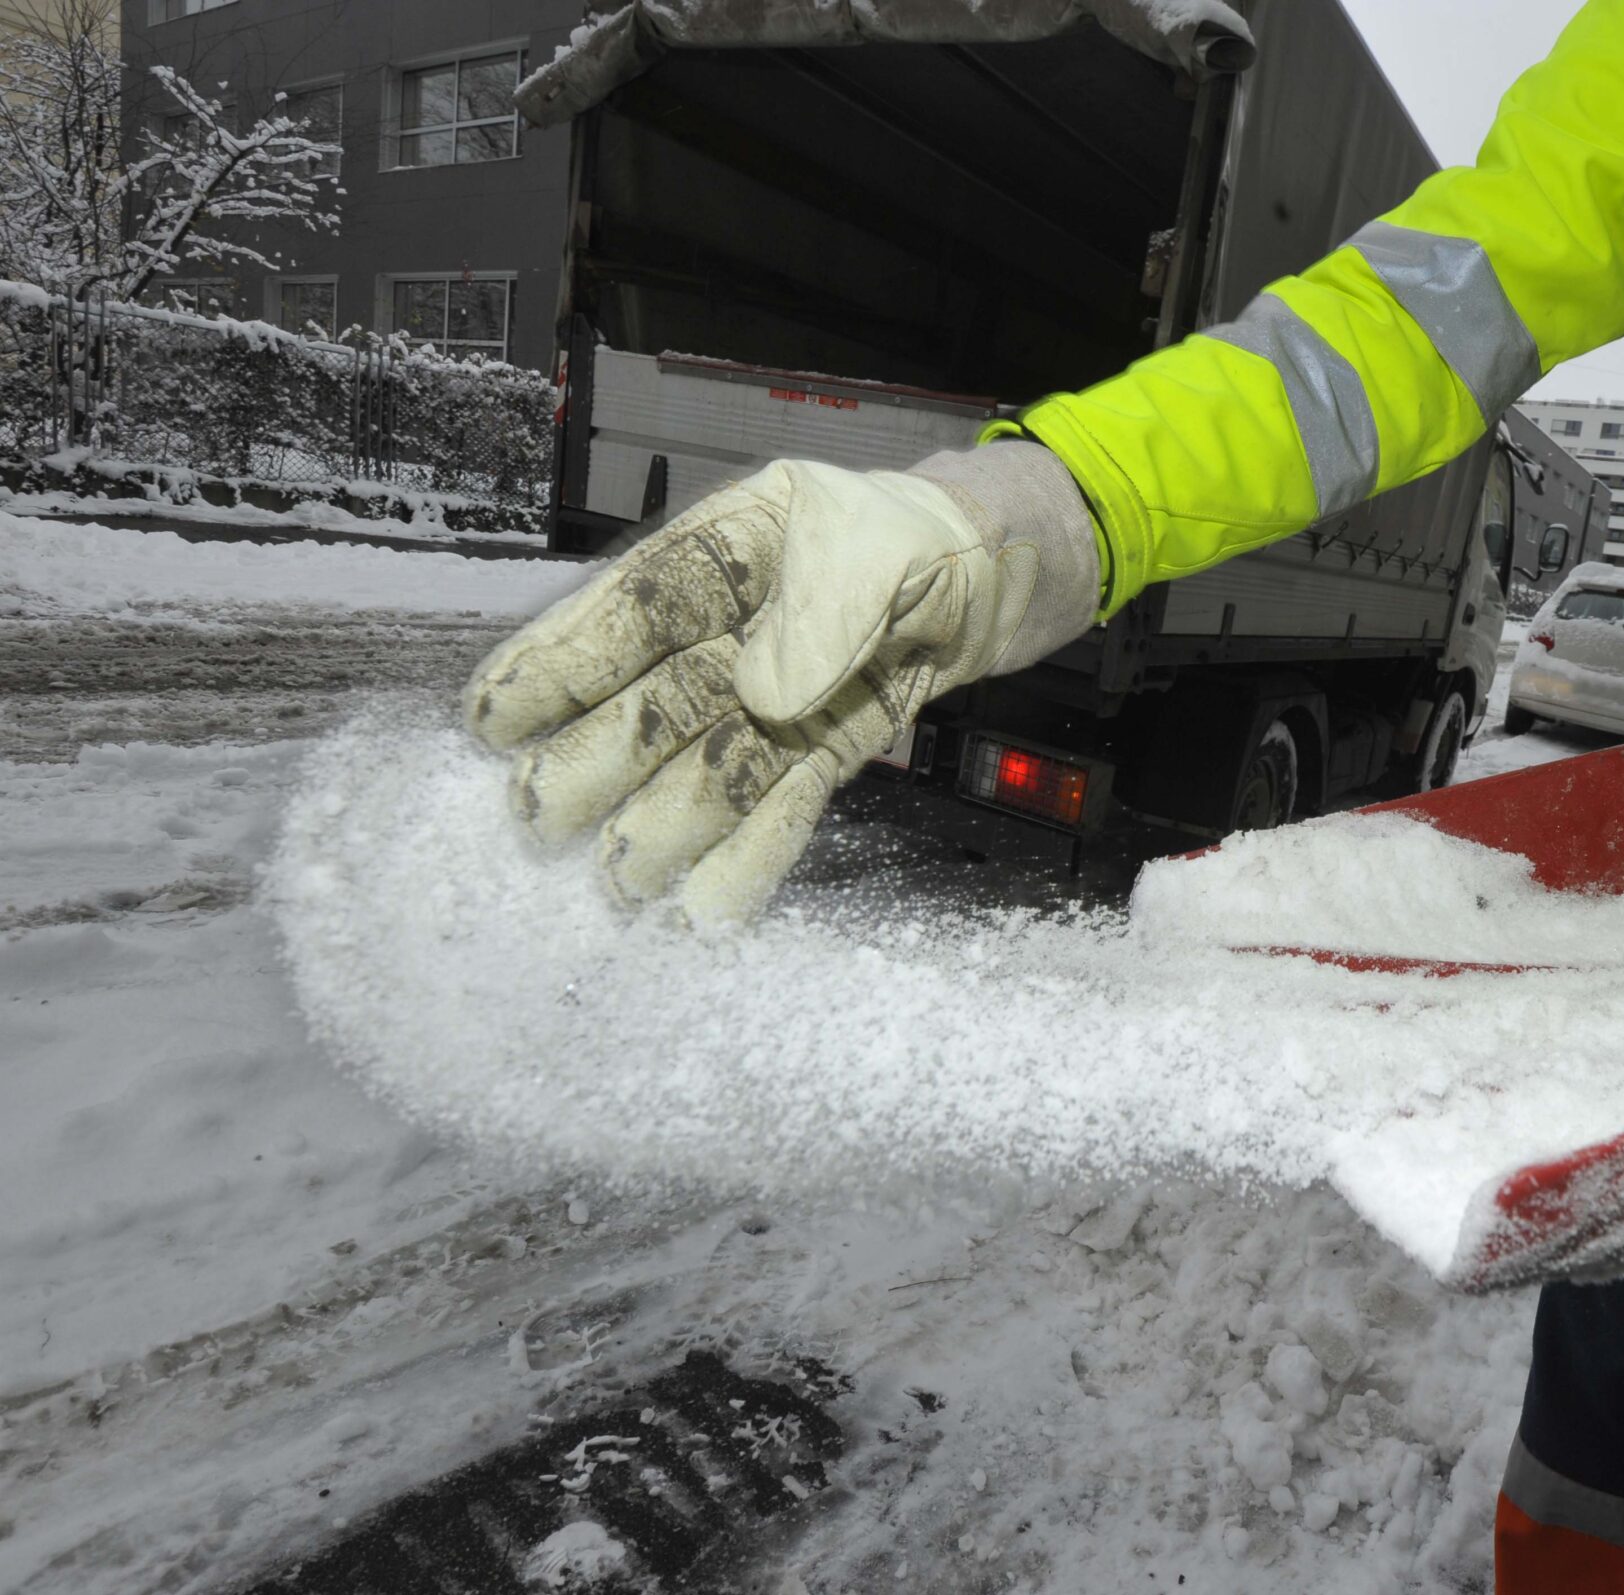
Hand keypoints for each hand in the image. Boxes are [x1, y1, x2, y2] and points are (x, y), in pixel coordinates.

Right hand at [463, 445, 1099, 925]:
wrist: (1006, 572)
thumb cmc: (931, 534)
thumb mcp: (879, 542)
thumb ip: (825, 610)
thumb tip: (764, 691)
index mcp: (732, 551)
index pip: (631, 608)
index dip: (560, 661)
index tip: (493, 716)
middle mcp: (741, 628)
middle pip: (656, 700)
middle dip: (597, 760)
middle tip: (534, 818)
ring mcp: (780, 694)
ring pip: (710, 763)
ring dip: (664, 826)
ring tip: (616, 884)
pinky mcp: (827, 746)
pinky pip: (781, 800)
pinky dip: (750, 854)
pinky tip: (707, 907)